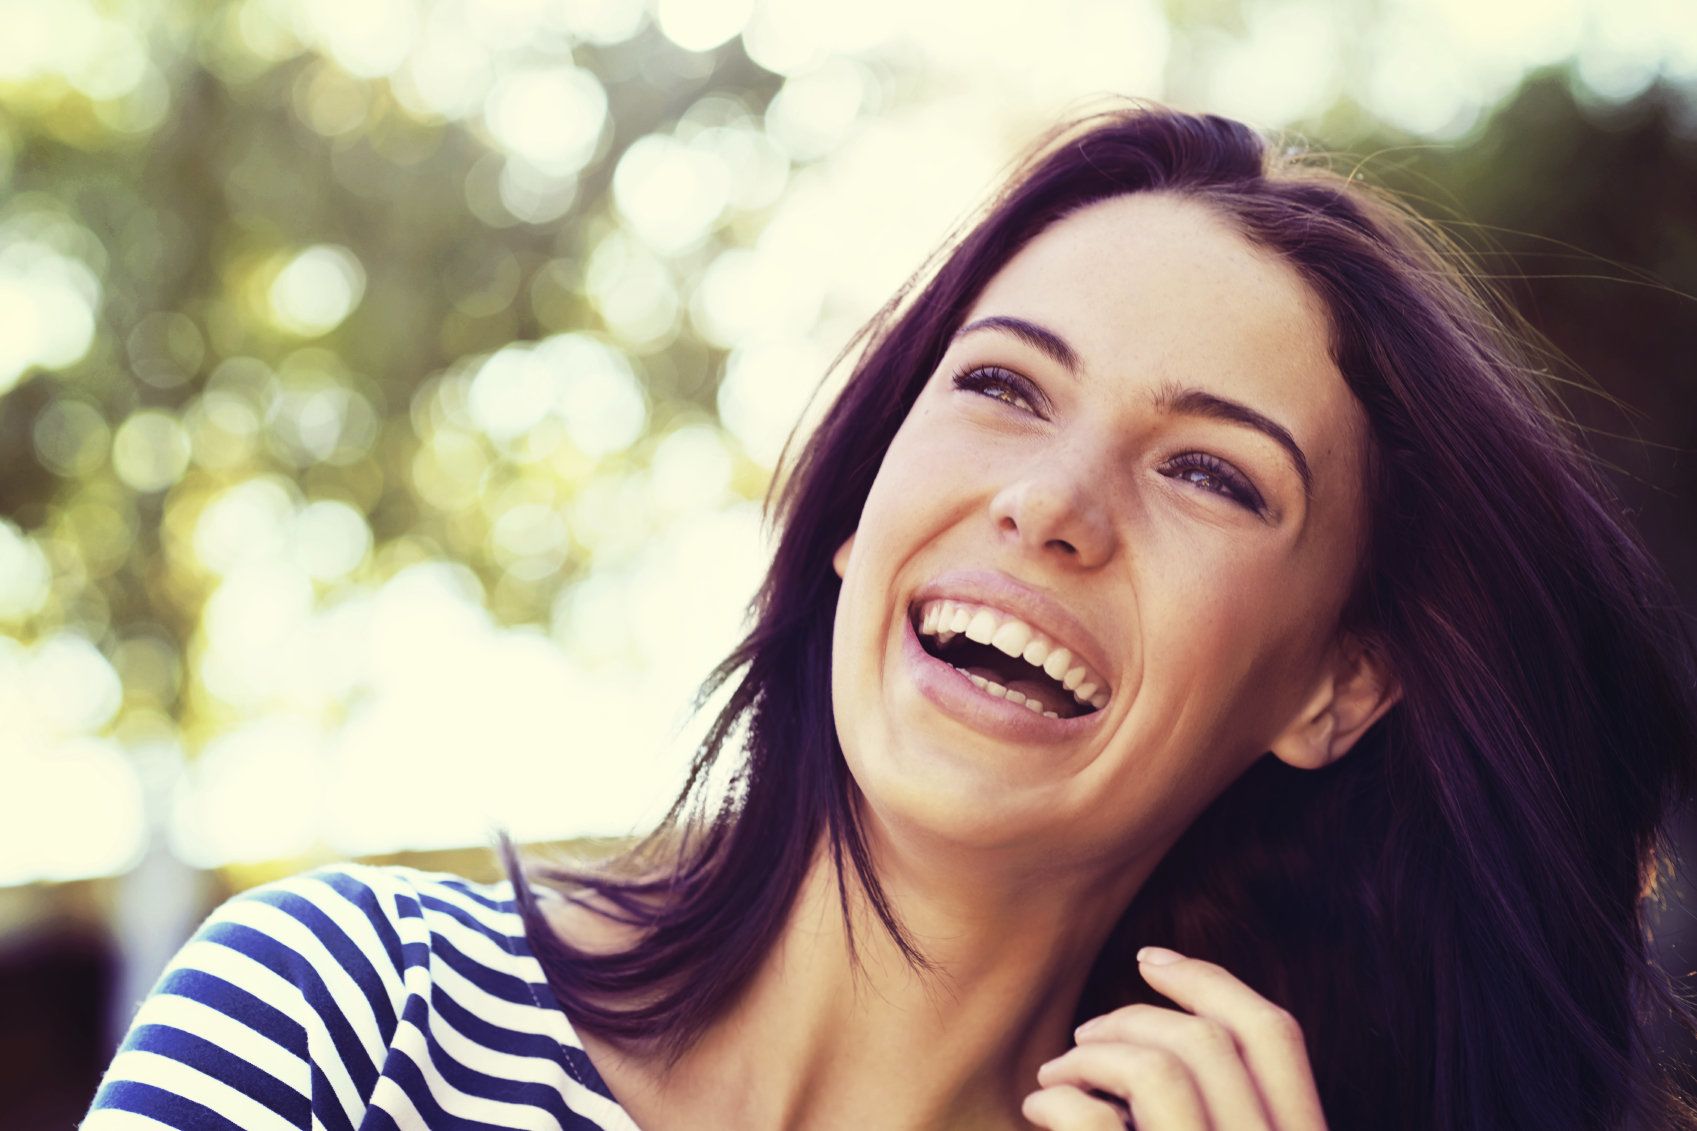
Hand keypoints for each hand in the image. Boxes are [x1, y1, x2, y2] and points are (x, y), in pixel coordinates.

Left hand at [1022, 946, 1327, 1129]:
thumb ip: (1225, 1101)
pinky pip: (1095, 1120)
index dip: (1211, 981)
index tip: (1148, 956)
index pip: (1277, 1035)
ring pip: (1158, 1071)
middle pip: (1211, 1042)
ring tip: (1054, 1074)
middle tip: (1083, 1032)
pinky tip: (1038, 1108)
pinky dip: (1059, 1101)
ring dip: (1092, 1055)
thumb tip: (1175, 1022)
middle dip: (1135, 1017)